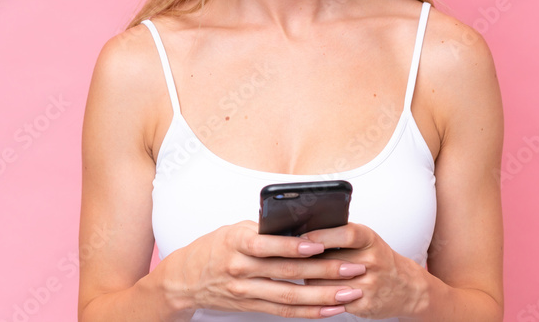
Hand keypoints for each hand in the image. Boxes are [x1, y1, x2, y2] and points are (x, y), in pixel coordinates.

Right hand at [158, 220, 369, 317]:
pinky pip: (284, 311)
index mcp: (237, 242)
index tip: (320, 245)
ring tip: (351, 292)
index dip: (294, 247)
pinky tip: (331, 310)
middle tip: (353, 268)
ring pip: (290, 297)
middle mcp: (241, 269)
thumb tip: (301, 226)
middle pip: (288, 273)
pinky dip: (310, 312)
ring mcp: (246, 292)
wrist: (185, 280)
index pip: (268, 244)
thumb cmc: (214, 247)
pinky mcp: (250, 307)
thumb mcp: (234, 230)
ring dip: (324, 296)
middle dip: (325, 272)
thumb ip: (264, 230)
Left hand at [301, 222, 425, 318]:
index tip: (300, 237)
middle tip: (292, 257)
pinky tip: (314, 290)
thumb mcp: (365, 239)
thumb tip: (303, 232)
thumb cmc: (379, 258)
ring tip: (304, 273)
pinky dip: (319, 296)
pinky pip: (331, 301)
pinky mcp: (364, 304)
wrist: (406, 287)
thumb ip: (339, 234)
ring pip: (324, 283)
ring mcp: (369, 284)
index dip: (320, 236)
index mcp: (370, 239)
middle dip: (307, 260)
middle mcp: (371, 261)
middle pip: (328, 261)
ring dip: (309, 279)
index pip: (344, 234)